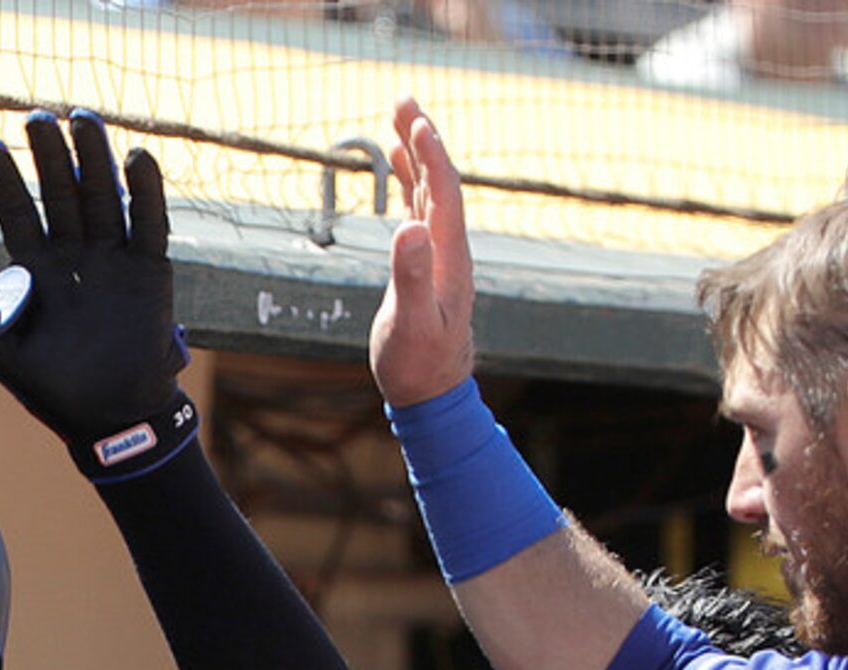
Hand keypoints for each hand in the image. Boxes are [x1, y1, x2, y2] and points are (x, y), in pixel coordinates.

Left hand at [0, 110, 194, 466]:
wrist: (111, 419)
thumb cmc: (53, 391)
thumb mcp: (4, 352)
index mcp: (35, 273)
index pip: (16, 215)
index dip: (5, 183)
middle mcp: (73, 256)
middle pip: (60, 194)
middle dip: (49, 157)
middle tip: (36, 118)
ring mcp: (112, 260)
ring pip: (102, 197)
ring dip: (93, 158)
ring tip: (82, 118)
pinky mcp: (149, 271)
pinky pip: (147, 224)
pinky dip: (145, 192)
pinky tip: (137, 156)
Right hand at [370, 98, 478, 408]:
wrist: (432, 394)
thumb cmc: (418, 365)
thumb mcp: (410, 324)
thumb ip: (410, 278)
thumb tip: (408, 230)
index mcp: (449, 259)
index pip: (444, 196)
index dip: (432, 157)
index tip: (416, 121)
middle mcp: (449, 250)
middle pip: (440, 182)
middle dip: (423, 139)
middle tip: (401, 98)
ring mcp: (439, 255)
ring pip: (430, 191)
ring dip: (416, 152)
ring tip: (398, 115)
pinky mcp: (426, 262)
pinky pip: (420, 208)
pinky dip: (409, 179)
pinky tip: (398, 160)